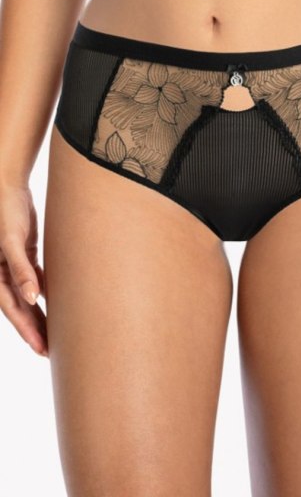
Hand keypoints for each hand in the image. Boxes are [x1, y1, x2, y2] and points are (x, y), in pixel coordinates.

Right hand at [0, 184, 47, 355]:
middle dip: (34, 330)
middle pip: (21, 308)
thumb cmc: (8, 212)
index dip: (27, 330)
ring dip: (39, 315)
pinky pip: (34, 280)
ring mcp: (13, 266)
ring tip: (54, 335)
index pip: (13, 309)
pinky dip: (42, 293)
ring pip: (27, 297)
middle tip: (50, 352)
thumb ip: (20, 268)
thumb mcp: (12, 241)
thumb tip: (32, 297)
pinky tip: (55, 305)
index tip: (41, 348)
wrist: (8, 188)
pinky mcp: (25, 255)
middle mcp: (3, 273)